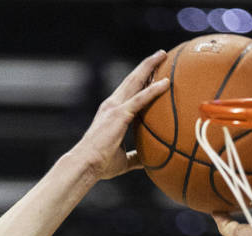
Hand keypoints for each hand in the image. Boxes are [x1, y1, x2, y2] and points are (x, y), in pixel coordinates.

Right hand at [72, 50, 170, 180]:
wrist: (85, 165)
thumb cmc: (100, 164)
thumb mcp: (122, 160)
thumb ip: (135, 157)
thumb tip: (147, 161)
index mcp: (111, 112)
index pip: (129, 91)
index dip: (141, 79)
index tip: (152, 71)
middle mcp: (112, 105)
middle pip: (132, 79)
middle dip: (146, 65)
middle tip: (161, 54)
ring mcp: (114, 108)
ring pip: (135, 81)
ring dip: (149, 67)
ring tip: (163, 55)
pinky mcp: (119, 115)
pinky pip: (140, 99)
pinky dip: (153, 90)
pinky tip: (166, 83)